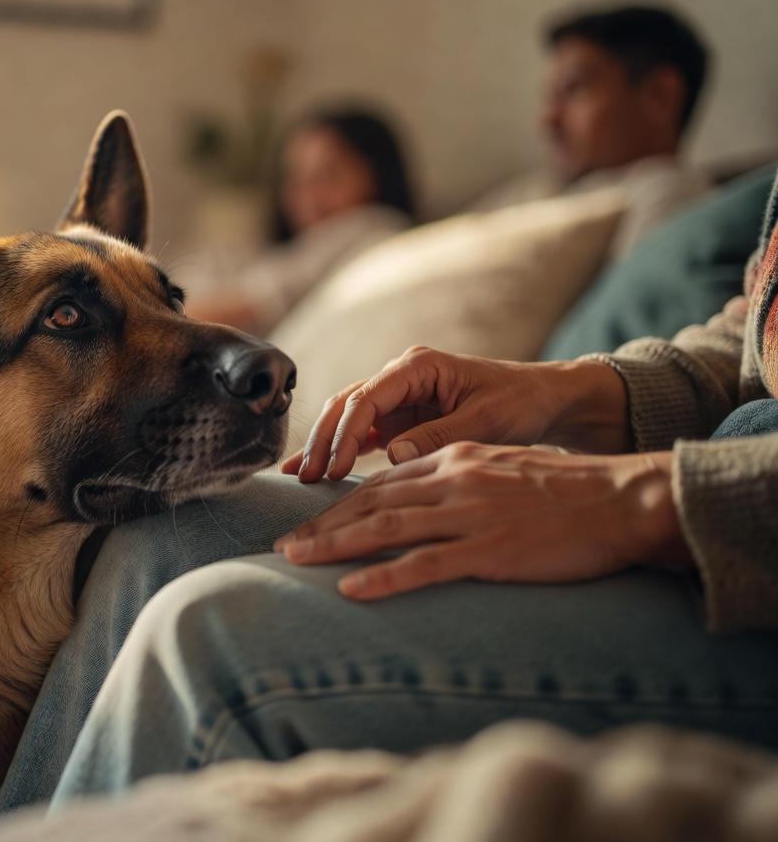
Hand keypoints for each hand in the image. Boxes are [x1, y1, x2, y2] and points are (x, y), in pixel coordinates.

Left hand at [273, 443, 691, 600]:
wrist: (624, 500)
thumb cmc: (569, 490)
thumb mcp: (504, 469)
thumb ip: (461, 479)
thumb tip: (426, 497)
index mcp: (456, 458)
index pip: (382, 480)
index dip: (340, 502)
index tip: (308, 520)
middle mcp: (454, 480)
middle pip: (371, 501)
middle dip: (321, 524)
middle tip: (282, 545)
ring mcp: (470, 515)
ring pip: (386, 527)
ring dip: (333, 545)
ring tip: (295, 560)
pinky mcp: (490, 550)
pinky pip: (425, 564)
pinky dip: (384, 576)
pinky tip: (351, 589)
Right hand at [280, 347, 629, 481]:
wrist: (545, 401)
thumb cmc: (521, 404)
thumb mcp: (486, 420)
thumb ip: (438, 436)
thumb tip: (392, 455)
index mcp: (418, 366)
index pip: (367, 398)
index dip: (345, 434)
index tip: (334, 469)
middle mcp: (401, 376)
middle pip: (346, 404)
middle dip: (323, 439)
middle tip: (305, 477)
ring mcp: (398, 397)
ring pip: (346, 418)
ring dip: (324, 446)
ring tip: (300, 478)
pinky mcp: (400, 418)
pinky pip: (360, 434)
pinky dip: (339, 452)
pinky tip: (316, 473)